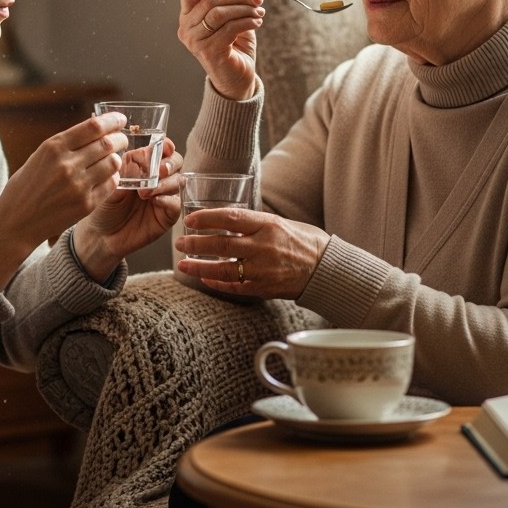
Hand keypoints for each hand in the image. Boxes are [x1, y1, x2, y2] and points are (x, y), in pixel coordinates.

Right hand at [0, 111, 128, 287]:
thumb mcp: (40, 157)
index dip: (112, 120)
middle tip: (122, 139)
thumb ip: (66, 144)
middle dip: (120, 139)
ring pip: (114, 163)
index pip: (94, 127)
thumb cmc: (26, 186)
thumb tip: (97, 129)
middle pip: (108, 143)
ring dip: (117, 158)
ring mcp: (78, 186)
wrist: (15, 222)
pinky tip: (107, 177)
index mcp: (53, 147)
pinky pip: (111, 184)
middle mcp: (66, 164)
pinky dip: (113, 177)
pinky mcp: (86, 205)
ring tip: (113, 159)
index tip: (121, 119)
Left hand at [71, 143, 183, 281]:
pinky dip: (168, 200)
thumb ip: (124, 172)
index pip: (161, 149)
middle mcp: (158, 178)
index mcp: (144, 166)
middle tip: (158, 171)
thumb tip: (134, 157)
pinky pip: (176, 204)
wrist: (101, 236)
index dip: (165, 146)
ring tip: (145, 192)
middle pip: (176, 162)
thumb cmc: (103, 208)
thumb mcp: (109, 186)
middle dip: (169, 163)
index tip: (163, 147)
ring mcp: (164, 196)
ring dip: (165, 183)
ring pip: (178, 181)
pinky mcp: (167, 215)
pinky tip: (155, 202)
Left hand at [175, 208, 329, 298]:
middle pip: (222, 244)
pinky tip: (205, 279)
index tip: (190, 219)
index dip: (207, 218)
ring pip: (224, 269)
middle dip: (196, 244)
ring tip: (183, 264)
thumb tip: (225, 221)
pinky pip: (235, 286)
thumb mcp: (281, 223)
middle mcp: (265, 247)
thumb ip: (254, 224)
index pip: (230, 218)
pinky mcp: (264, 289)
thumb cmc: (304, 242)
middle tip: (179, 242)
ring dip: (200, 267)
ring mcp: (264, 270)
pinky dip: (218, 283)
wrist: (327, 269)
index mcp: (269, 226)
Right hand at [178, 0, 262, 100]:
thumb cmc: (233, 46)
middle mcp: (186, 28)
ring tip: (259, 11)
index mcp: (187, 16)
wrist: (237, 78)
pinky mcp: (209, 51)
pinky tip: (257, 22)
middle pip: (210, 0)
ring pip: (220, 13)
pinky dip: (247, 21)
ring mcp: (195, 41)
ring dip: (244, 9)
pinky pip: (230, 28)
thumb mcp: (228, 15)